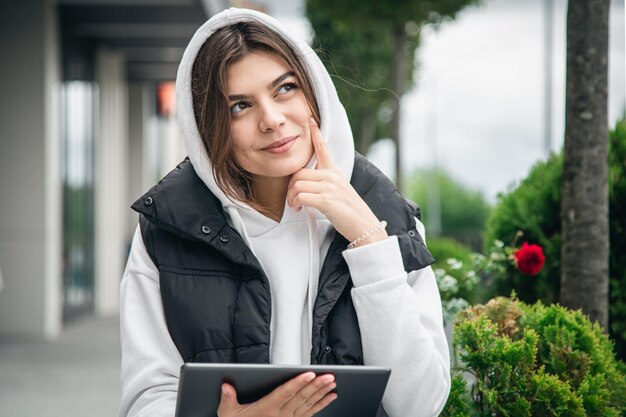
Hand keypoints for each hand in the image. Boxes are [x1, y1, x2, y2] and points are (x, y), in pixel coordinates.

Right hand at [217, 372, 336, 416]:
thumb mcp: (228, 414)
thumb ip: (228, 399)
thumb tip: (225, 386)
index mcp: (266, 410)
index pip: (285, 393)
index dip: (297, 383)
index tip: (309, 374)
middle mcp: (280, 415)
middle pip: (300, 397)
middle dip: (316, 386)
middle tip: (328, 376)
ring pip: (308, 404)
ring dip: (321, 393)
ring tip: (332, 383)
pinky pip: (310, 413)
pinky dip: (322, 404)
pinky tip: (330, 397)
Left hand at [287, 118, 387, 246]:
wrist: (364, 225)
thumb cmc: (349, 210)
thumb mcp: (340, 190)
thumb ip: (326, 182)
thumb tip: (308, 182)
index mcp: (335, 172)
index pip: (323, 148)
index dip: (316, 134)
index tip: (311, 121)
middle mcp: (332, 176)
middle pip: (299, 172)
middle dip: (291, 187)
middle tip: (292, 199)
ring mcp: (329, 187)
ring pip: (298, 184)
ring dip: (291, 197)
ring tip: (295, 205)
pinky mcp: (326, 200)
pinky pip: (301, 196)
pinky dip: (296, 203)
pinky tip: (300, 209)